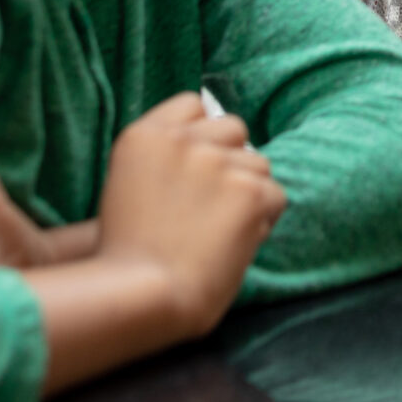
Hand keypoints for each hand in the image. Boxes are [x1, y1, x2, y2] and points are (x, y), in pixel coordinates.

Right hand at [93, 93, 289, 337]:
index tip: (199, 165)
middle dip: (233, 159)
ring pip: (259, 163)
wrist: (141, 296)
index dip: (203, 135)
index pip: (192, 106)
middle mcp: (181, 141)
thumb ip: (163, 160)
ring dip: (249, 193)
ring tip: (220, 231)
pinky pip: (275, 196)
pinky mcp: (248, 192)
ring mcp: (216, 163)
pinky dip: (263, 220)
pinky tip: (236, 244)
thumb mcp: (126, 189)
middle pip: (234, 128)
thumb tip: (211, 140)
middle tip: (215, 204)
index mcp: (143, 137)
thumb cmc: (130, 257)